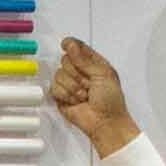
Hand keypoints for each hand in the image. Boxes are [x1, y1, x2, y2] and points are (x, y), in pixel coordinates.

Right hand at [45, 36, 140, 156]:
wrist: (105, 121)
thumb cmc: (110, 100)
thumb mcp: (103, 74)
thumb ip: (85, 59)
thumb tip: (70, 45)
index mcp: (93, 63)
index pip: (77, 48)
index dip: (70, 45)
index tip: (66, 44)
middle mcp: (80, 72)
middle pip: (65, 61)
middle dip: (76, 74)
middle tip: (88, 84)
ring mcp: (70, 84)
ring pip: (58, 75)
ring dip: (73, 87)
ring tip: (84, 96)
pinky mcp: (61, 96)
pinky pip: (54, 88)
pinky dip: (66, 96)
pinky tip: (76, 101)